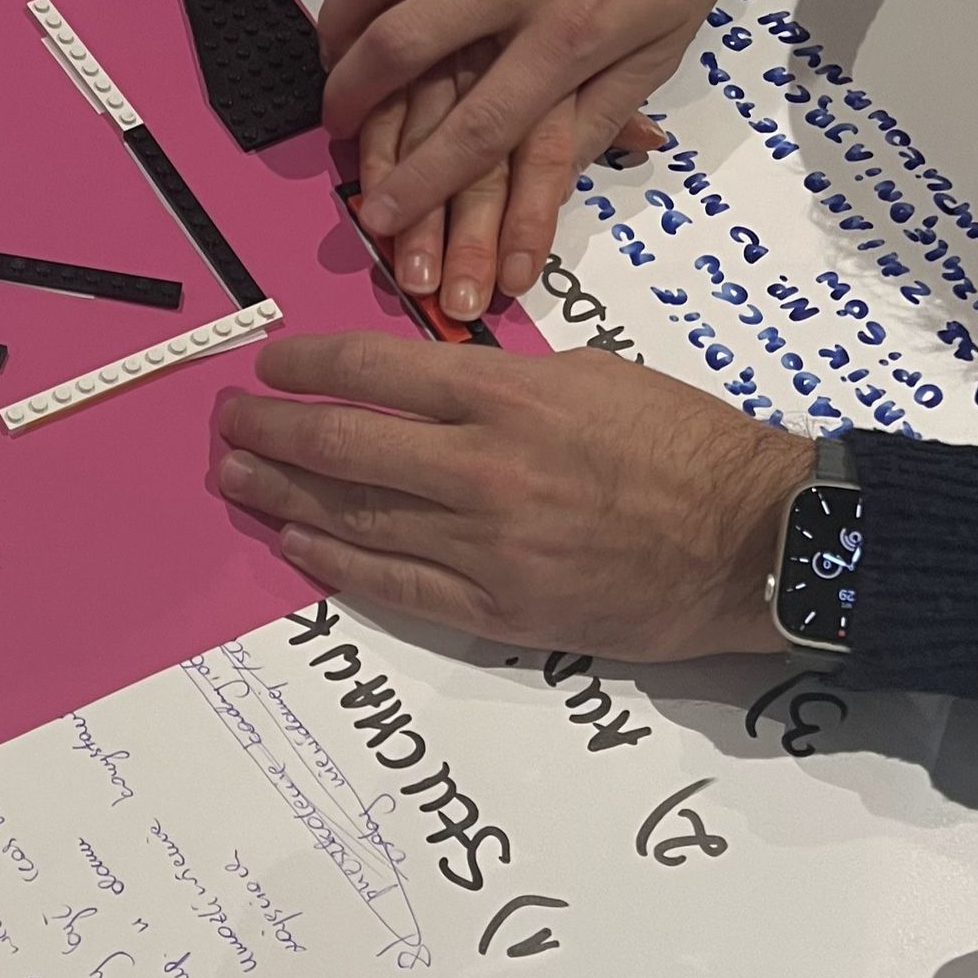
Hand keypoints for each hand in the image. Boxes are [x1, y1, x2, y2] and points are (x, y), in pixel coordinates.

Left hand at [216, 332, 810, 660]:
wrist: (751, 537)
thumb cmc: (680, 440)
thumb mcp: (588, 372)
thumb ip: (497, 380)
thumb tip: (423, 388)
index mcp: (507, 394)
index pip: (373, 371)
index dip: (305, 366)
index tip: (268, 365)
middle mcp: (482, 468)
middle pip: (344, 446)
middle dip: (271, 432)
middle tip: (226, 423)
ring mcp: (486, 547)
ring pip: (356, 519)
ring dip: (283, 498)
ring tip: (235, 480)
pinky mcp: (499, 612)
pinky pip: (396, 585)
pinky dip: (335, 563)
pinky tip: (295, 545)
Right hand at [362, 0, 665, 312]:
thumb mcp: (659, 51)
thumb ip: (595, 120)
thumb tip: (544, 193)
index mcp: (572, 31)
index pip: (478, 126)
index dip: (420, 181)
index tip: (377, 214)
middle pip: (401, 47)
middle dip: (350, 98)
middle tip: (336, 122)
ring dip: (337, 25)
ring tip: (336, 56)